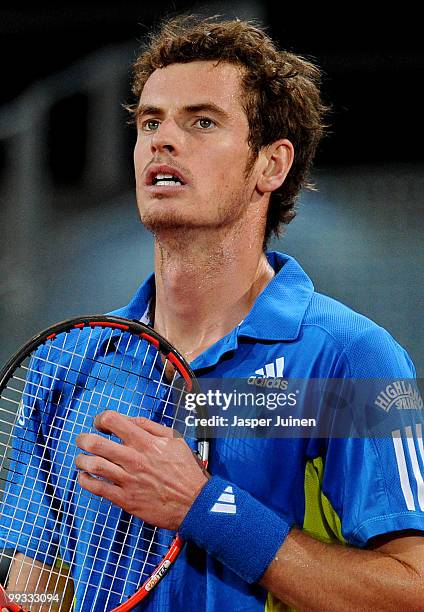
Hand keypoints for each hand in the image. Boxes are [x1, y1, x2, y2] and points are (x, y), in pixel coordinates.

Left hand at [75, 411, 208, 529]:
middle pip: (96, 443)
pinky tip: (85, 477)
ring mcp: (129, 480)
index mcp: (146, 442)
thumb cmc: (186, 471)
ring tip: (82, 459)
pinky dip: (85, 481)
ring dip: (82, 460)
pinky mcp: (126, 499)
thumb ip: (151, 427)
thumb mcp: (175, 439)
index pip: (113, 421)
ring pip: (94, 466)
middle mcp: (134, 459)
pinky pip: (98, 489)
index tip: (101, 424)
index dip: (101, 419)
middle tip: (83, 440)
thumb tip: (130, 421)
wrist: (194, 502)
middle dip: (83, 439)